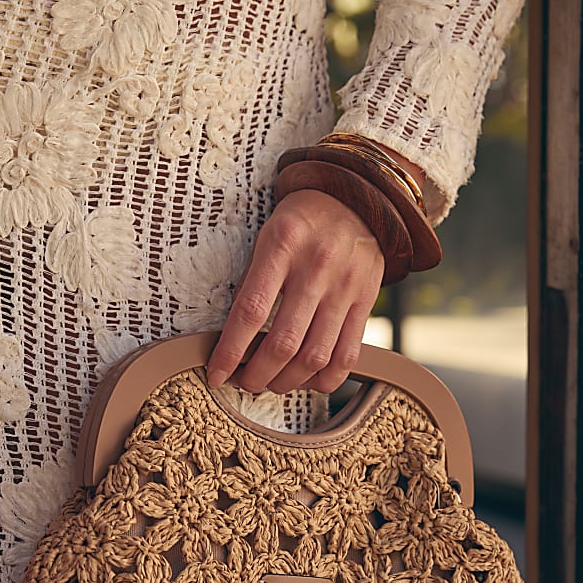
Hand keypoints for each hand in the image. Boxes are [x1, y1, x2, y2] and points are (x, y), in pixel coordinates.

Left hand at [206, 189, 384, 394]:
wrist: (357, 200)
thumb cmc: (301, 223)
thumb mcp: (267, 237)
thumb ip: (253, 283)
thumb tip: (233, 339)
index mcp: (281, 247)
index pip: (250, 312)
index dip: (230, 352)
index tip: (216, 374)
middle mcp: (315, 269)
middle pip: (283, 344)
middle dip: (257, 376)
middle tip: (244, 382)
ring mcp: (345, 288)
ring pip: (315, 357)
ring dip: (288, 382)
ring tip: (272, 383)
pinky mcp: (367, 302)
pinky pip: (347, 356)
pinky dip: (324, 380)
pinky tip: (307, 379)